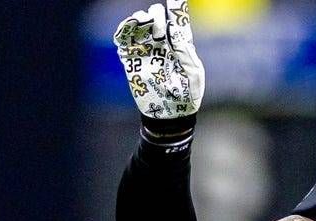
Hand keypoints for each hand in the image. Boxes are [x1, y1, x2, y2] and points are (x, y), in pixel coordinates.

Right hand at [113, 0, 203, 120]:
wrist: (169, 114)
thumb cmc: (187, 95)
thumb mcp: (193, 73)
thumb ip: (186, 51)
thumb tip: (175, 31)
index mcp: (180, 44)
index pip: (177, 19)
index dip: (175, 6)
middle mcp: (162, 43)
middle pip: (156, 17)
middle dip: (156, 16)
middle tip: (158, 27)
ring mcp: (145, 49)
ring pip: (138, 24)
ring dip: (139, 19)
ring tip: (143, 23)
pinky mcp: (131, 58)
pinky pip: (122, 38)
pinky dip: (123, 29)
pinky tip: (127, 27)